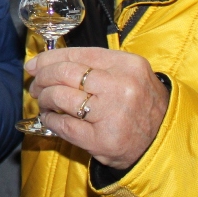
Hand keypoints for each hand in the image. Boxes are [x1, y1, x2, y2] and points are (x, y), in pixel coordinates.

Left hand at [25, 47, 167, 170]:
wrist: (162, 141)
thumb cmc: (140, 104)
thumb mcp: (128, 75)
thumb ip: (95, 66)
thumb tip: (47, 63)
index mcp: (127, 65)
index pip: (78, 54)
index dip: (50, 58)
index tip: (35, 65)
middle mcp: (120, 87)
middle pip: (64, 74)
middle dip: (42, 78)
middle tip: (35, 85)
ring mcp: (111, 114)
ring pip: (60, 97)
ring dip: (44, 99)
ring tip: (43, 102)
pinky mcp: (101, 140)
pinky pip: (63, 125)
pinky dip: (50, 120)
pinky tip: (50, 118)